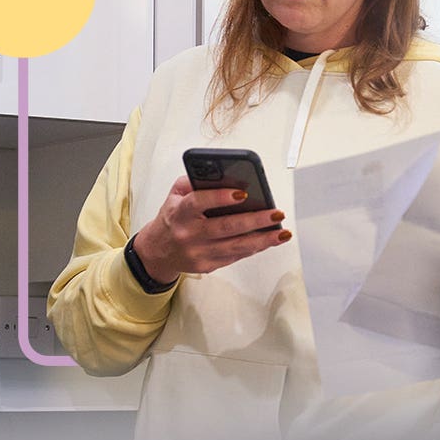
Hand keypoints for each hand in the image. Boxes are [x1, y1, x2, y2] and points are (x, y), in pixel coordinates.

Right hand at [132, 175, 291, 282]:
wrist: (158, 252)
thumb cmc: (172, 218)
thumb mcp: (175, 195)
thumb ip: (193, 181)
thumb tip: (223, 174)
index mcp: (179, 213)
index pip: (199, 203)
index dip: (220, 197)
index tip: (243, 193)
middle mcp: (188, 234)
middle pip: (226, 227)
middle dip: (255, 220)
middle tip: (276, 213)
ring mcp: (198, 253)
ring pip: (235, 246)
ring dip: (263, 240)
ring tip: (282, 232)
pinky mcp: (207, 266)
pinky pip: (235, 256)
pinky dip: (254, 248)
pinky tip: (268, 240)